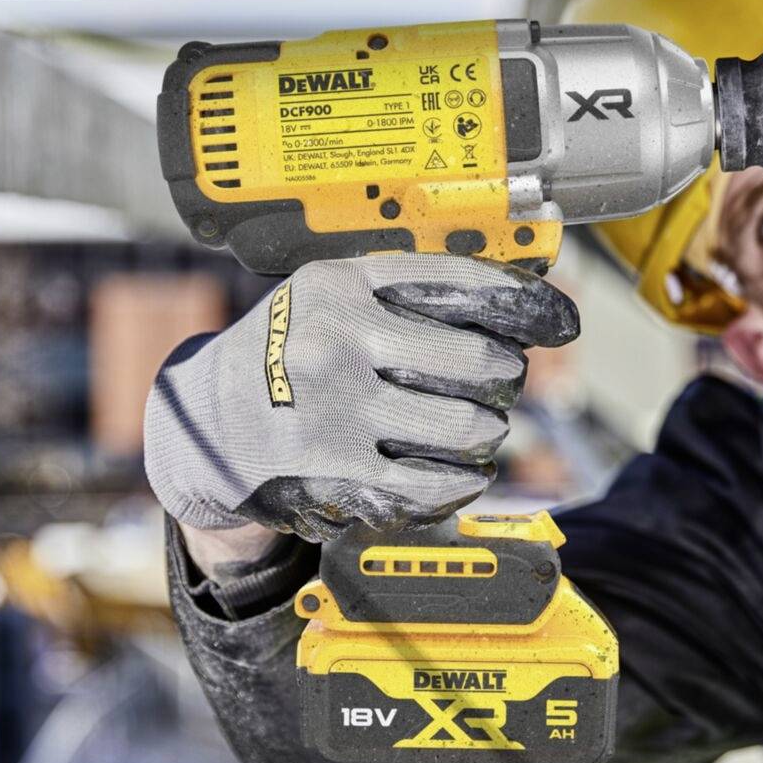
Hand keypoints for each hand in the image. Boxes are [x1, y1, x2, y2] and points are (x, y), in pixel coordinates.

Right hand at [143, 254, 577, 544]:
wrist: (203, 418)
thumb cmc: (286, 349)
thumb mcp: (326, 295)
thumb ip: (398, 292)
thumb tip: (510, 300)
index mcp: (345, 281)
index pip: (459, 284)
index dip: (523, 304)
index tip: (558, 321)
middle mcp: (342, 335)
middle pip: (476, 362)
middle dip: (503, 378)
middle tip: (499, 382)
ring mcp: (338, 402)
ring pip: (464, 427)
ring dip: (486, 432)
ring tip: (478, 428)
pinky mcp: (336, 462)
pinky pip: (432, 480)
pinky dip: (462, 481)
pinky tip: (463, 473)